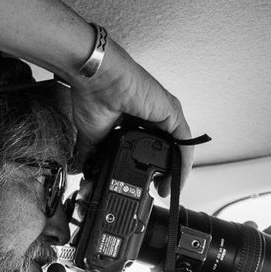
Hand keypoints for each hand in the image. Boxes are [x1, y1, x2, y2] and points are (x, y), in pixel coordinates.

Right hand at [65, 38, 194, 194]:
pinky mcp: (172, 112)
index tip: (144, 188)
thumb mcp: (93, 137)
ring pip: (178, 148)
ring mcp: (164, 114)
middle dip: (164, 174)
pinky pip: (184, 143)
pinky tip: (176, 178)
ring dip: (175, 171)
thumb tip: (85, 172)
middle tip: (158, 192)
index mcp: (136, 121)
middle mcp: (154, 117)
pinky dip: (183, 163)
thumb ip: (94, 154)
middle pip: (166, 150)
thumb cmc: (93, 96)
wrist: (95, 79)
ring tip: (167, 189)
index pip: (149, 150)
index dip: (149, 170)